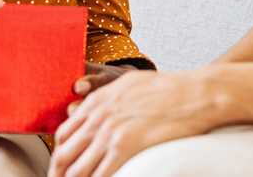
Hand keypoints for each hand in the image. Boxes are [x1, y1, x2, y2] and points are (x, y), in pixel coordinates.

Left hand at [48, 71, 220, 176]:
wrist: (193, 93)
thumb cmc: (167, 88)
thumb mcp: (127, 84)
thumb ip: (104, 98)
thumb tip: (86, 110)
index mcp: (97, 102)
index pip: (63, 134)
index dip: (59, 155)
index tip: (62, 167)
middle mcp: (98, 117)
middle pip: (63, 154)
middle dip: (59, 173)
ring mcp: (110, 133)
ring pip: (76, 170)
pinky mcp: (125, 147)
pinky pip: (100, 175)